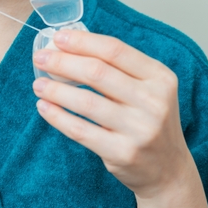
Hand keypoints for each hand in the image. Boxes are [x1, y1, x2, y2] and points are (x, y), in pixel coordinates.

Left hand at [32, 30, 195, 199]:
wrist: (168, 169)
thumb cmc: (150, 121)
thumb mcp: (149, 89)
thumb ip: (119, 69)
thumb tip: (71, 47)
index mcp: (160, 77)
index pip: (115, 50)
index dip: (82, 42)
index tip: (58, 38)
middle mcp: (153, 101)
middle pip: (98, 72)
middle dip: (63, 62)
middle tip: (41, 58)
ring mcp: (139, 129)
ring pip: (86, 102)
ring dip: (56, 90)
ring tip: (38, 84)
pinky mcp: (123, 153)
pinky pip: (81, 130)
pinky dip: (58, 117)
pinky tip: (45, 107)